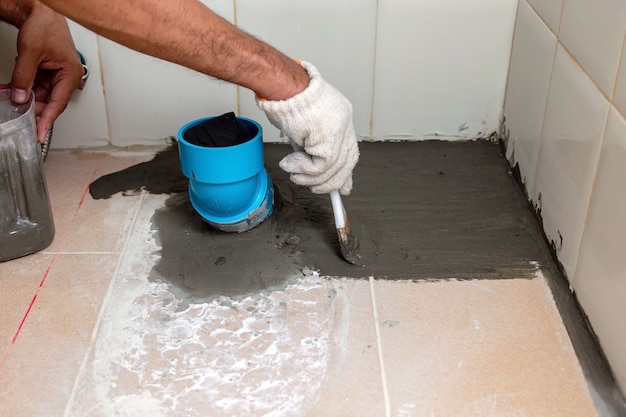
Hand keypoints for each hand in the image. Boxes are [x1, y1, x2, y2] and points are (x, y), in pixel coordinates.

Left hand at [10, 2, 82, 142]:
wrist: (41, 11)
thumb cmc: (46, 25)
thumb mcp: (31, 52)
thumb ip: (24, 76)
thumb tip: (20, 97)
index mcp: (70, 74)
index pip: (58, 104)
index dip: (47, 120)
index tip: (40, 133)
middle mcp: (65, 77)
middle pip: (48, 101)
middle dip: (32, 107)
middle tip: (17, 112)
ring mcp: (55, 75)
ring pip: (40, 95)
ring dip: (26, 97)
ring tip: (12, 97)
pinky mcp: (46, 72)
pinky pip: (35, 86)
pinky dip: (24, 89)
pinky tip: (14, 90)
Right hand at [257, 61, 358, 194]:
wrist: (281, 86)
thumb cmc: (283, 99)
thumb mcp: (301, 128)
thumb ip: (310, 148)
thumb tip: (312, 170)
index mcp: (339, 116)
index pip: (349, 150)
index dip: (345, 172)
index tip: (342, 187)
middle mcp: (344, 122)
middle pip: (347, 161)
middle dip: (332, 182)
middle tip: (315, 189)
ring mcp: (339, 129)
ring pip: (332, 168)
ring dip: (310, 178)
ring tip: (294, 173)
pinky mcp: (329, 138)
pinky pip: (320, 166)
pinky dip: (304, 170)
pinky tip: (291, 164)